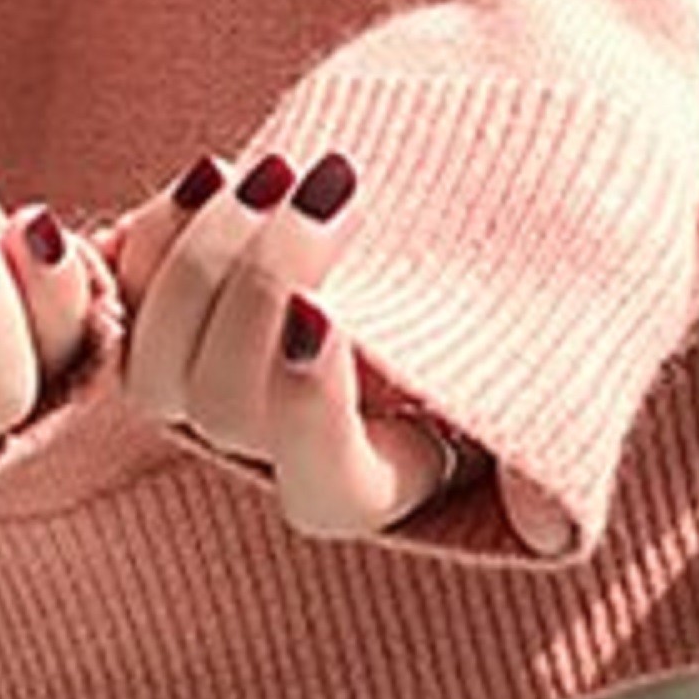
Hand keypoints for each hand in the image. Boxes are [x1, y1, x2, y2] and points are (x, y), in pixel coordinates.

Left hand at [103, 143, 545, 549]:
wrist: (486, 190)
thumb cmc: (540, 281)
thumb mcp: (572, 351)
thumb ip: (555, 426)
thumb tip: (548, 528)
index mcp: (381, 476)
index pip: (320, 488)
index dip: (305, 414)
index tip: (326, 313)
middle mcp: (286, 443)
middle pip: (220, 410)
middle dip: (257, 293)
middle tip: (326, 192)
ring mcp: (224, 375)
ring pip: (157, 362)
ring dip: (204, 260)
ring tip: (281, 172)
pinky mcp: (185, 306)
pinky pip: (126, 293)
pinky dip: (155, 233)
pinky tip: (213, 170)